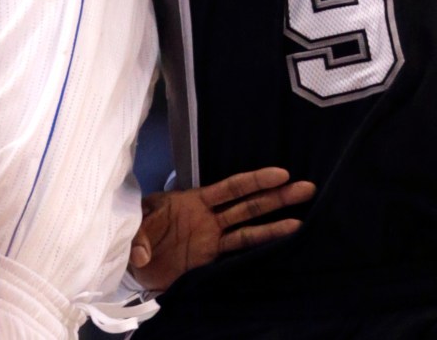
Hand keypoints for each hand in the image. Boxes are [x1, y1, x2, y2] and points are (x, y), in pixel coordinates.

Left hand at [128, 167, 314, 293]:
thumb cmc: (134, 231)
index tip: (281, 174)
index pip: (231, 188)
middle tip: (306, 188)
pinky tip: (277, 251)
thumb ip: (138, 232)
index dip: (256, 180)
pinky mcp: (208, 262)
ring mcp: (212, 241)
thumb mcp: (133, 222)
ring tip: (302, 222)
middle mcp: (210, 219)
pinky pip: (236, 257)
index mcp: (196, 200)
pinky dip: (256, 254)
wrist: (130, 261)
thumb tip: (141, 252)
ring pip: (249, 231)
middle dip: (278, 197)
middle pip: (250, 206)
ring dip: (275, 226)